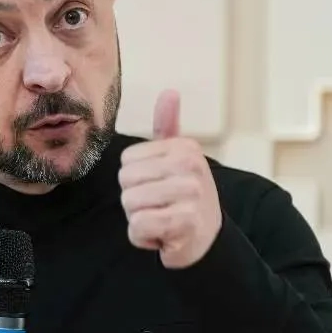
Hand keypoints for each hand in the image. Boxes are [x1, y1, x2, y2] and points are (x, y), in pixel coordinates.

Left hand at [118, 89, 221, 268]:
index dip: (136, 180)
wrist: (206, 241)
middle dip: (135, 201)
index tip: (160, 188)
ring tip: (162, 219)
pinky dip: (143, 238)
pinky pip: (138, 226)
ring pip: (129, 203)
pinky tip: (162, 236)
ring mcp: (191, 193)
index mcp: (184, 147)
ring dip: (139, 220)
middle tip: (161, 207)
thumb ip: (168, 126)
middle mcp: (191, 166)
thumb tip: (170, 91)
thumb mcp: (178, 159)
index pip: (126, 161)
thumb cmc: (185, 198)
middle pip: (125, 181)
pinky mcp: (185, 222)